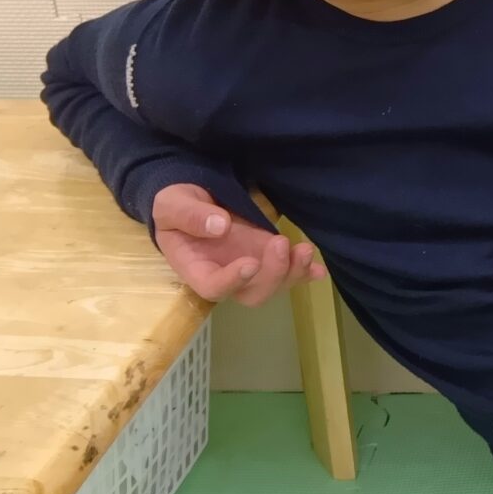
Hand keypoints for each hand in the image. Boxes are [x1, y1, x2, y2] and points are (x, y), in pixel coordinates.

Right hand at [151, 183, 324, 307]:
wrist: (192, 199)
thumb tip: (219, 226)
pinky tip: (320, 270)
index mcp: (195, 268)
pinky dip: (305, 273)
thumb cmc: (174, 204)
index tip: (250, 263)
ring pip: (273, 285)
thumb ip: (190, 215)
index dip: (232, 281)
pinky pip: (288, 273)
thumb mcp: (172, 204)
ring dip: (293, 273)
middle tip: (281, 243)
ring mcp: (248, 267)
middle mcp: (224, 274)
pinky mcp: (265, 256)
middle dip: (272, 275)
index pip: (213, 287)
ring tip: (305, 250)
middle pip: (251, 293)